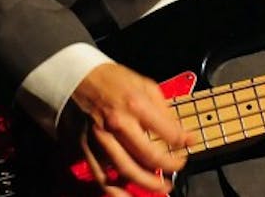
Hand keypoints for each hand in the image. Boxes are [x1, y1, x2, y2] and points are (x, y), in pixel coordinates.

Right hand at [67, 62, 190, 195]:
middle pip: (149, 157)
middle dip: (169, 167)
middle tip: (177, 168)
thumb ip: (164, 110)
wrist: (76, 78)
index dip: (184, 141)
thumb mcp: (145, 85)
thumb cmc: (112, 80)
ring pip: (126, 171)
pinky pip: (101, 176)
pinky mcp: (86, 147)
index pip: (168, 132)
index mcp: (135, 105)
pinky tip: (128, 189)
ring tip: (160, 187)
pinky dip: (116, 188)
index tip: (188, 143)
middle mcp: (118, 123)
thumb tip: (181, 133)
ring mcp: (100, 138)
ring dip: (147, 184)